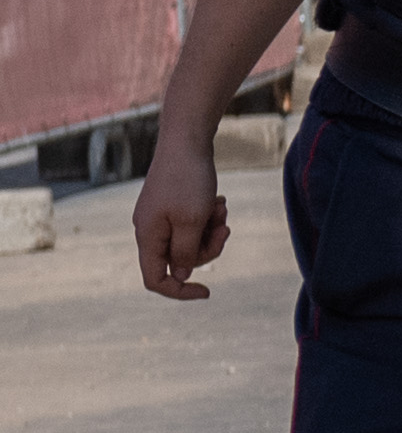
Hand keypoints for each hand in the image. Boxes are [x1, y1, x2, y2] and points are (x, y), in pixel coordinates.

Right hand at [131, 132, 226, 298]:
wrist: (186, 141)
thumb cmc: (188, 181)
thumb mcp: (191, 222)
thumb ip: (185, 252)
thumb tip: (180, 274)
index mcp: (147, 237)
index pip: (155, 279)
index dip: (179, 290)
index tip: (208, 291)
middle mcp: (150, 229)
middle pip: (180, 260)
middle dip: (208, 248)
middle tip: (224, 228)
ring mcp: (161, 217)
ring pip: (191, 241)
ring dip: (212, 230)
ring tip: (221, 207)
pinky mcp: (173, 205)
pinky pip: (194, 223)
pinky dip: (209, 217)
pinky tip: (219, 200)